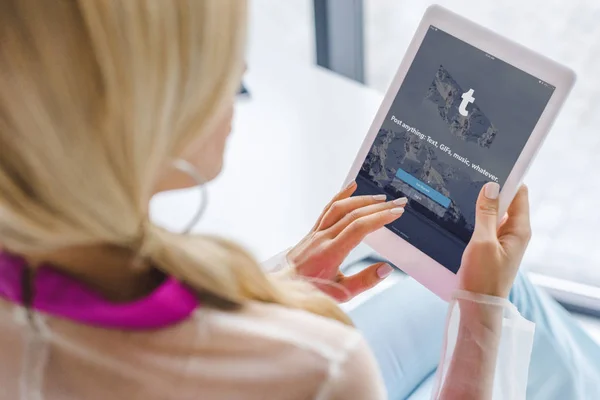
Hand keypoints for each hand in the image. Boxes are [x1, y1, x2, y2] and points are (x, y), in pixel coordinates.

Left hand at [287, 181, 406, 301]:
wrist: (282, 288)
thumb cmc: (310, 292)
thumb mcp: (341, 293)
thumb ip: (364, 281)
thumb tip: (386, 269)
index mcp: (330, 253)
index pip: (359, 228)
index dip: (379, 218)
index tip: (395, 213)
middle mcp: (322, 238)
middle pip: (353, 215)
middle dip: (378, 207)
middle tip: (398, 202)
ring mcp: (315, 233)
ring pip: (340, 208)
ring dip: (362, 200)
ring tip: (381, 198)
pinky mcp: (312, 231)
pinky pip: (327, 209)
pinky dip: (341, 195)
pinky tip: (352, 187)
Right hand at [459, 183, 530, 297]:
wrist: (477, 307)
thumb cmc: (482, 278)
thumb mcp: (482, 242)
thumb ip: (486, 214)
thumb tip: (490, 187)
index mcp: (519, 230)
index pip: (519, 193)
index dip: (507, 179)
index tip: (488, 167)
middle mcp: (514, 233)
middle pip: (505, 202)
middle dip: (490, 190)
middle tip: (469, 177)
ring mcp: (502, 241)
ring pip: (493, 214)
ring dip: (480, 206)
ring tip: (461, 193)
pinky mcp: (490, 248)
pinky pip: (485, 226)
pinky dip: (475, 218)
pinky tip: (460, 215)